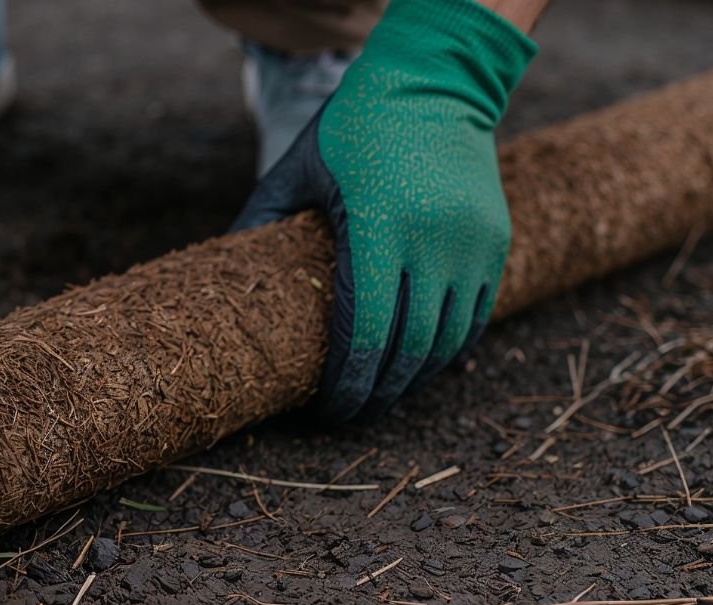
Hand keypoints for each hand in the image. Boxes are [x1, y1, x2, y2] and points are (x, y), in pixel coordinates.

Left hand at [234, 0, 536, 423]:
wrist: (437, 80)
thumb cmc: (354, 126)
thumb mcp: (296, 167)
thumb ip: (257, 222)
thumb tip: (217, 278)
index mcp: (378, 225)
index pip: (366, 332)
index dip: (348, 383)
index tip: (327, 410)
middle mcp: (434, 239)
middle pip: (408, 350)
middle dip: (377, 395)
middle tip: (351, 416)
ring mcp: (473, 243)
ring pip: (447, 343)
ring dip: (413, 381)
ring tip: (382, 397)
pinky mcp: (496, 242)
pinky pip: (476, 318)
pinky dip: (447, 350)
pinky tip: (418, 366)